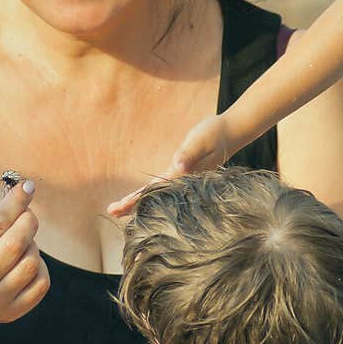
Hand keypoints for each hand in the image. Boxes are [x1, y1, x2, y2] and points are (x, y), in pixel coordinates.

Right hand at [0, 180, 49, 335]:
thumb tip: (23, 193)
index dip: (15, 202)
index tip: (27, 187)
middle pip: (16, 243)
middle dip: (28, 221)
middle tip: (26, 216)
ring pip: (31, 262)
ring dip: (32, 245)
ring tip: (20, 244)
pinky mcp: (10, 314)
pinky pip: (41, 283)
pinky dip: (39, 267)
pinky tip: (24, 263)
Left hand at [107, 114, 232, 217]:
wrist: (232, 132)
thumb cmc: (215, 133)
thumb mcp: (202, 140)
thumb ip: (189, 153)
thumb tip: (177, 167)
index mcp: (183, 175)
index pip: (154, 192)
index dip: (135, 200)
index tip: (118, 208)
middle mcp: (182, 181)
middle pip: (154, 197)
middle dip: (132, 205)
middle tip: (110, 211)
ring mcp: (184, 179)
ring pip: (157, 194)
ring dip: (139, 200)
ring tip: (120, 208)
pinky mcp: (185, 173)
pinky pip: (164, 187)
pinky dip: (151, 193)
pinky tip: (143, 198)